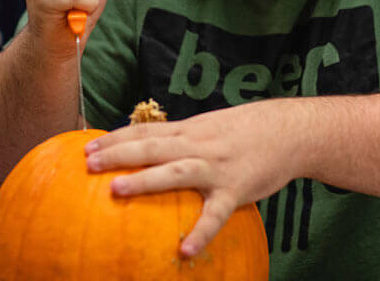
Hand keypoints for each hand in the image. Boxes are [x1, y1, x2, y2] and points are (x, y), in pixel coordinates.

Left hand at [83, 100, 302, 256]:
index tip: (87, 145)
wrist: (292, 131)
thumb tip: (152, 151)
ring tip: (117, 190)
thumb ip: (184, 139)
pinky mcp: (236, 189)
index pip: (146, 131)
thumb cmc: (249, 131)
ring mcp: (216, 167)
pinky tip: (185, 250)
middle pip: (152, 146)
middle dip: (118, 153)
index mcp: (190, 131)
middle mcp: (198, 145)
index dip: (116, 137)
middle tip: (88, 162)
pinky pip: (215, 214)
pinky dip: (201, 232)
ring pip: (175, 172)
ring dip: (145, 180)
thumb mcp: (211, 128)